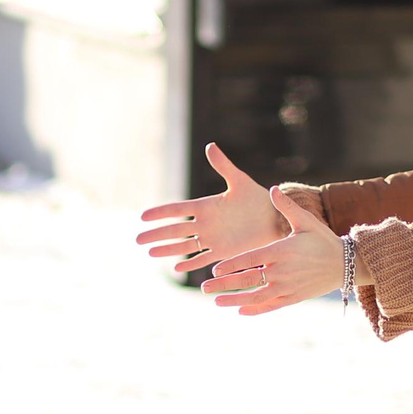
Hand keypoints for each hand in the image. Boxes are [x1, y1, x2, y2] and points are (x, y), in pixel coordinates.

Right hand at [135, 143, 290, 274]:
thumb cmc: (257, 198)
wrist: (274, 218)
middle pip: (175, 229)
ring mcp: (212, 238)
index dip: (160, 213)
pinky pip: (202, 258)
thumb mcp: (239, 181)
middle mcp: (205, 223)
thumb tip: (210, 146)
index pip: (177, 210)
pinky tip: (176, 267)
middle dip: (156, 234)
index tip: (143, 216)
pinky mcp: (223, 251)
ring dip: (168, 249)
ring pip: (184, 245)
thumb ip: (223, 166)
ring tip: (150, 253)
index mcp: (205, 205)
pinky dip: (190, 263)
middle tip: (138, 239)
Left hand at [201, 187, 342, 314]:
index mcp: (281, 251)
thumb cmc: (323, 240)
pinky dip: (255, 309)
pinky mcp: (294, 298)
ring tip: (216, 301)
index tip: (215, 269)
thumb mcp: (306, 221)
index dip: (231, 265)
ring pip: (256, 296)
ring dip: (234, 300)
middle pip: (248, 280)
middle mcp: (282, 271)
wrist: (345, 264)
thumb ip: (286, 207)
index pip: (250, 260)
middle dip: (224, 284)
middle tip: (205, 287)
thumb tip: (272, 189)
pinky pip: (271, 306)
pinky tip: (240, 310)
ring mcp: (287, 287)